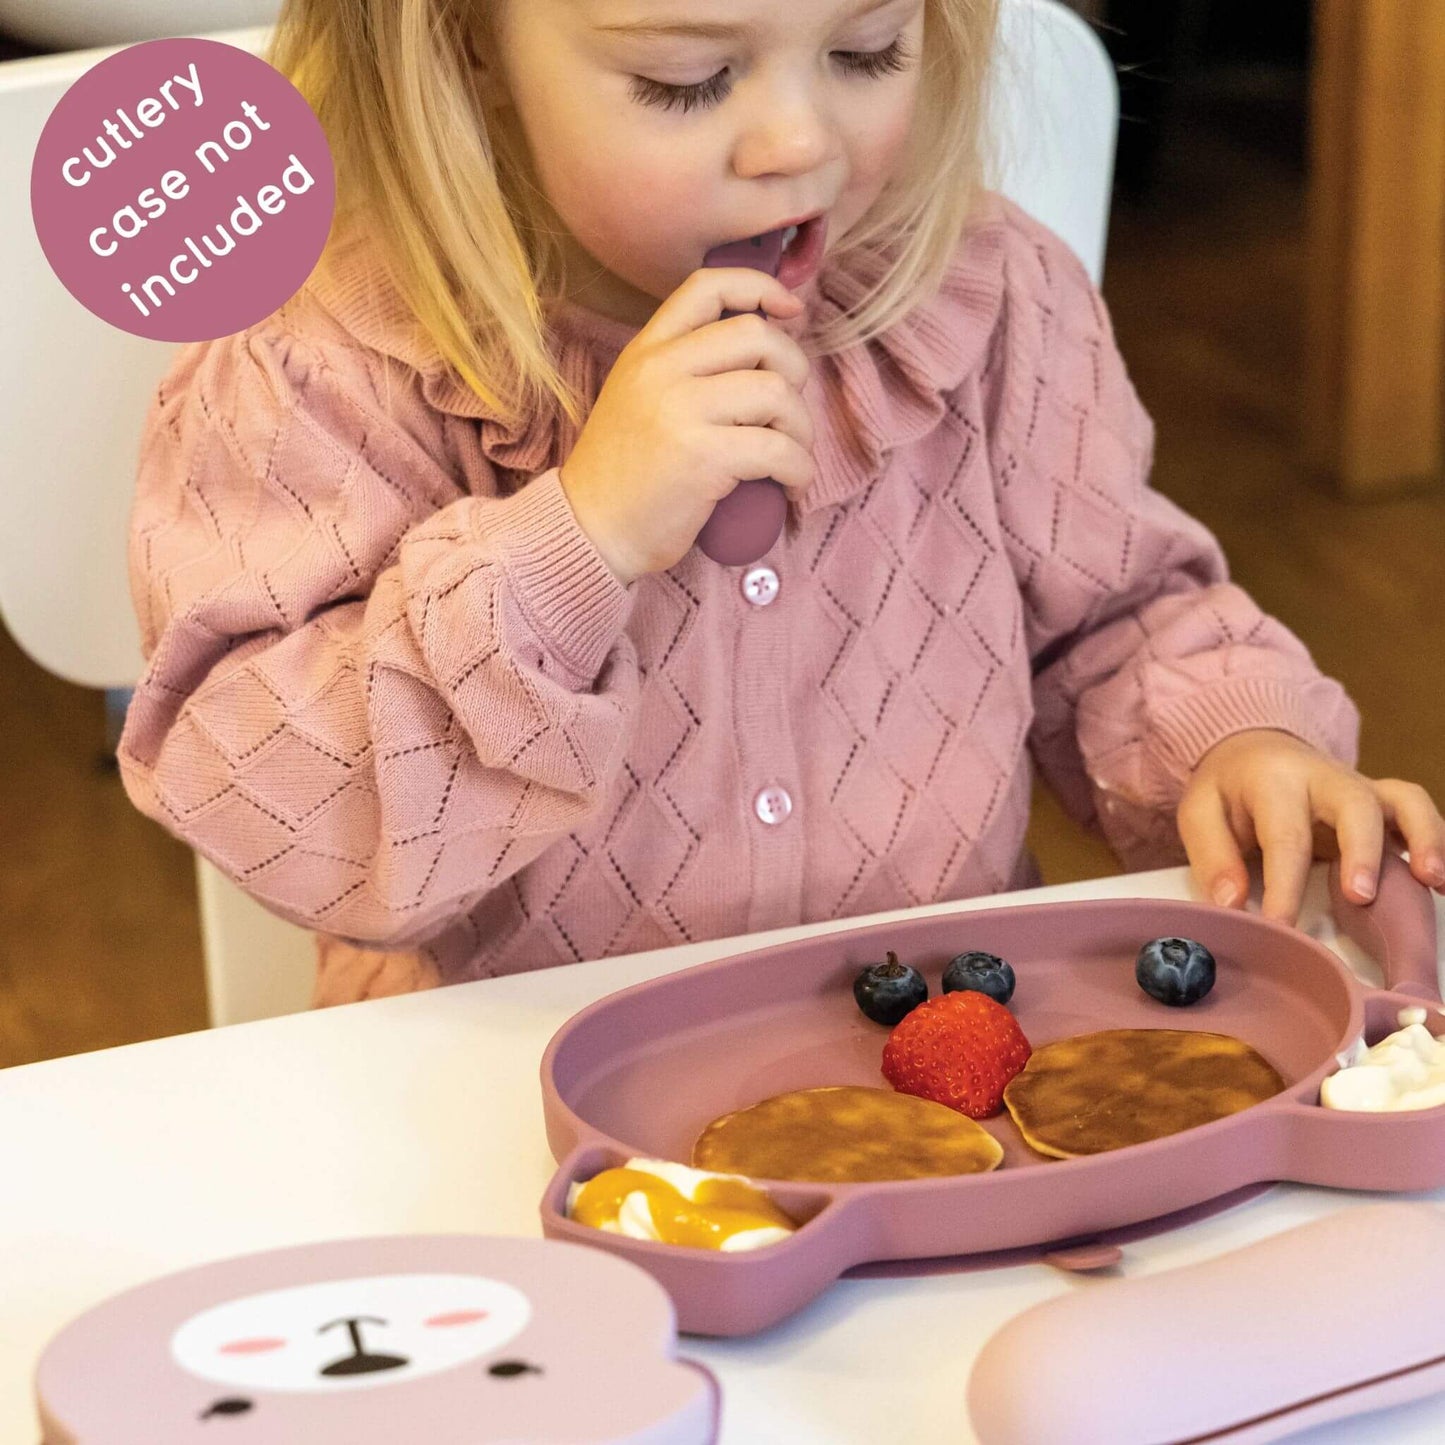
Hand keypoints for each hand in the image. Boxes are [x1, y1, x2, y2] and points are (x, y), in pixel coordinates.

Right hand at [559, 268, 813, 585]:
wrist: (592, 531)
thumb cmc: (627, 474)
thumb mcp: (638, 397)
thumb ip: (682, 367)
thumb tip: (760, 345)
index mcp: (648, 350)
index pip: (709, 286)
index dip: (762, 288)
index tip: (792, 311)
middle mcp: (662, 370)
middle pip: (758, 335)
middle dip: (794, 371)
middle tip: (787, 412)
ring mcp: (681, 411)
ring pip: (777, 391)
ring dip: (800, 428)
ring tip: (790, 456)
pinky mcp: (703, 457)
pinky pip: (778, 449)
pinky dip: (800, 469)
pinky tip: (790, 485)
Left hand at [1176, 729, 1444, 924]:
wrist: (1254, 749)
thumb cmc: (1228, 790)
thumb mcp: (1199, 811)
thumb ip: (1213, 856)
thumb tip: (1231, 904)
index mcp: (1275, 780)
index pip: (1286, 835)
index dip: (1285, 885)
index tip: (1281, 928)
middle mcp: (1325, 777)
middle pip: (1356, 805)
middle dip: (1362, 851)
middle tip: (1360, 896)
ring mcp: (1360, 786)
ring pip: (1401, 802)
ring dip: (1422, 838)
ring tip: (1429, 880)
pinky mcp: (1381, 799)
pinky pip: (1416, 810)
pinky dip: (1434, 838)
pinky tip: (1438, 879)